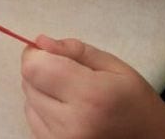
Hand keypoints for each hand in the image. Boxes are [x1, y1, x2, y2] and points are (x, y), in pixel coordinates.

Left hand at [21, 35, 164, 138]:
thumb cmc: (136, 103)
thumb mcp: (114, 66)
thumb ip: (75, 50)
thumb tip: (40, 42)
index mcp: (91, 96)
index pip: (34, 68)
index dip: (36, 54)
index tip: (50, 52)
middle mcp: (72, 124)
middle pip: (28, 82)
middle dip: (42, 71)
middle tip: (68, 75)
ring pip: (28, 100)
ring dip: (41, 92)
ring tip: (71, 96)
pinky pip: (32, 120)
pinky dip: (43, 111)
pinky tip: (67, 112)